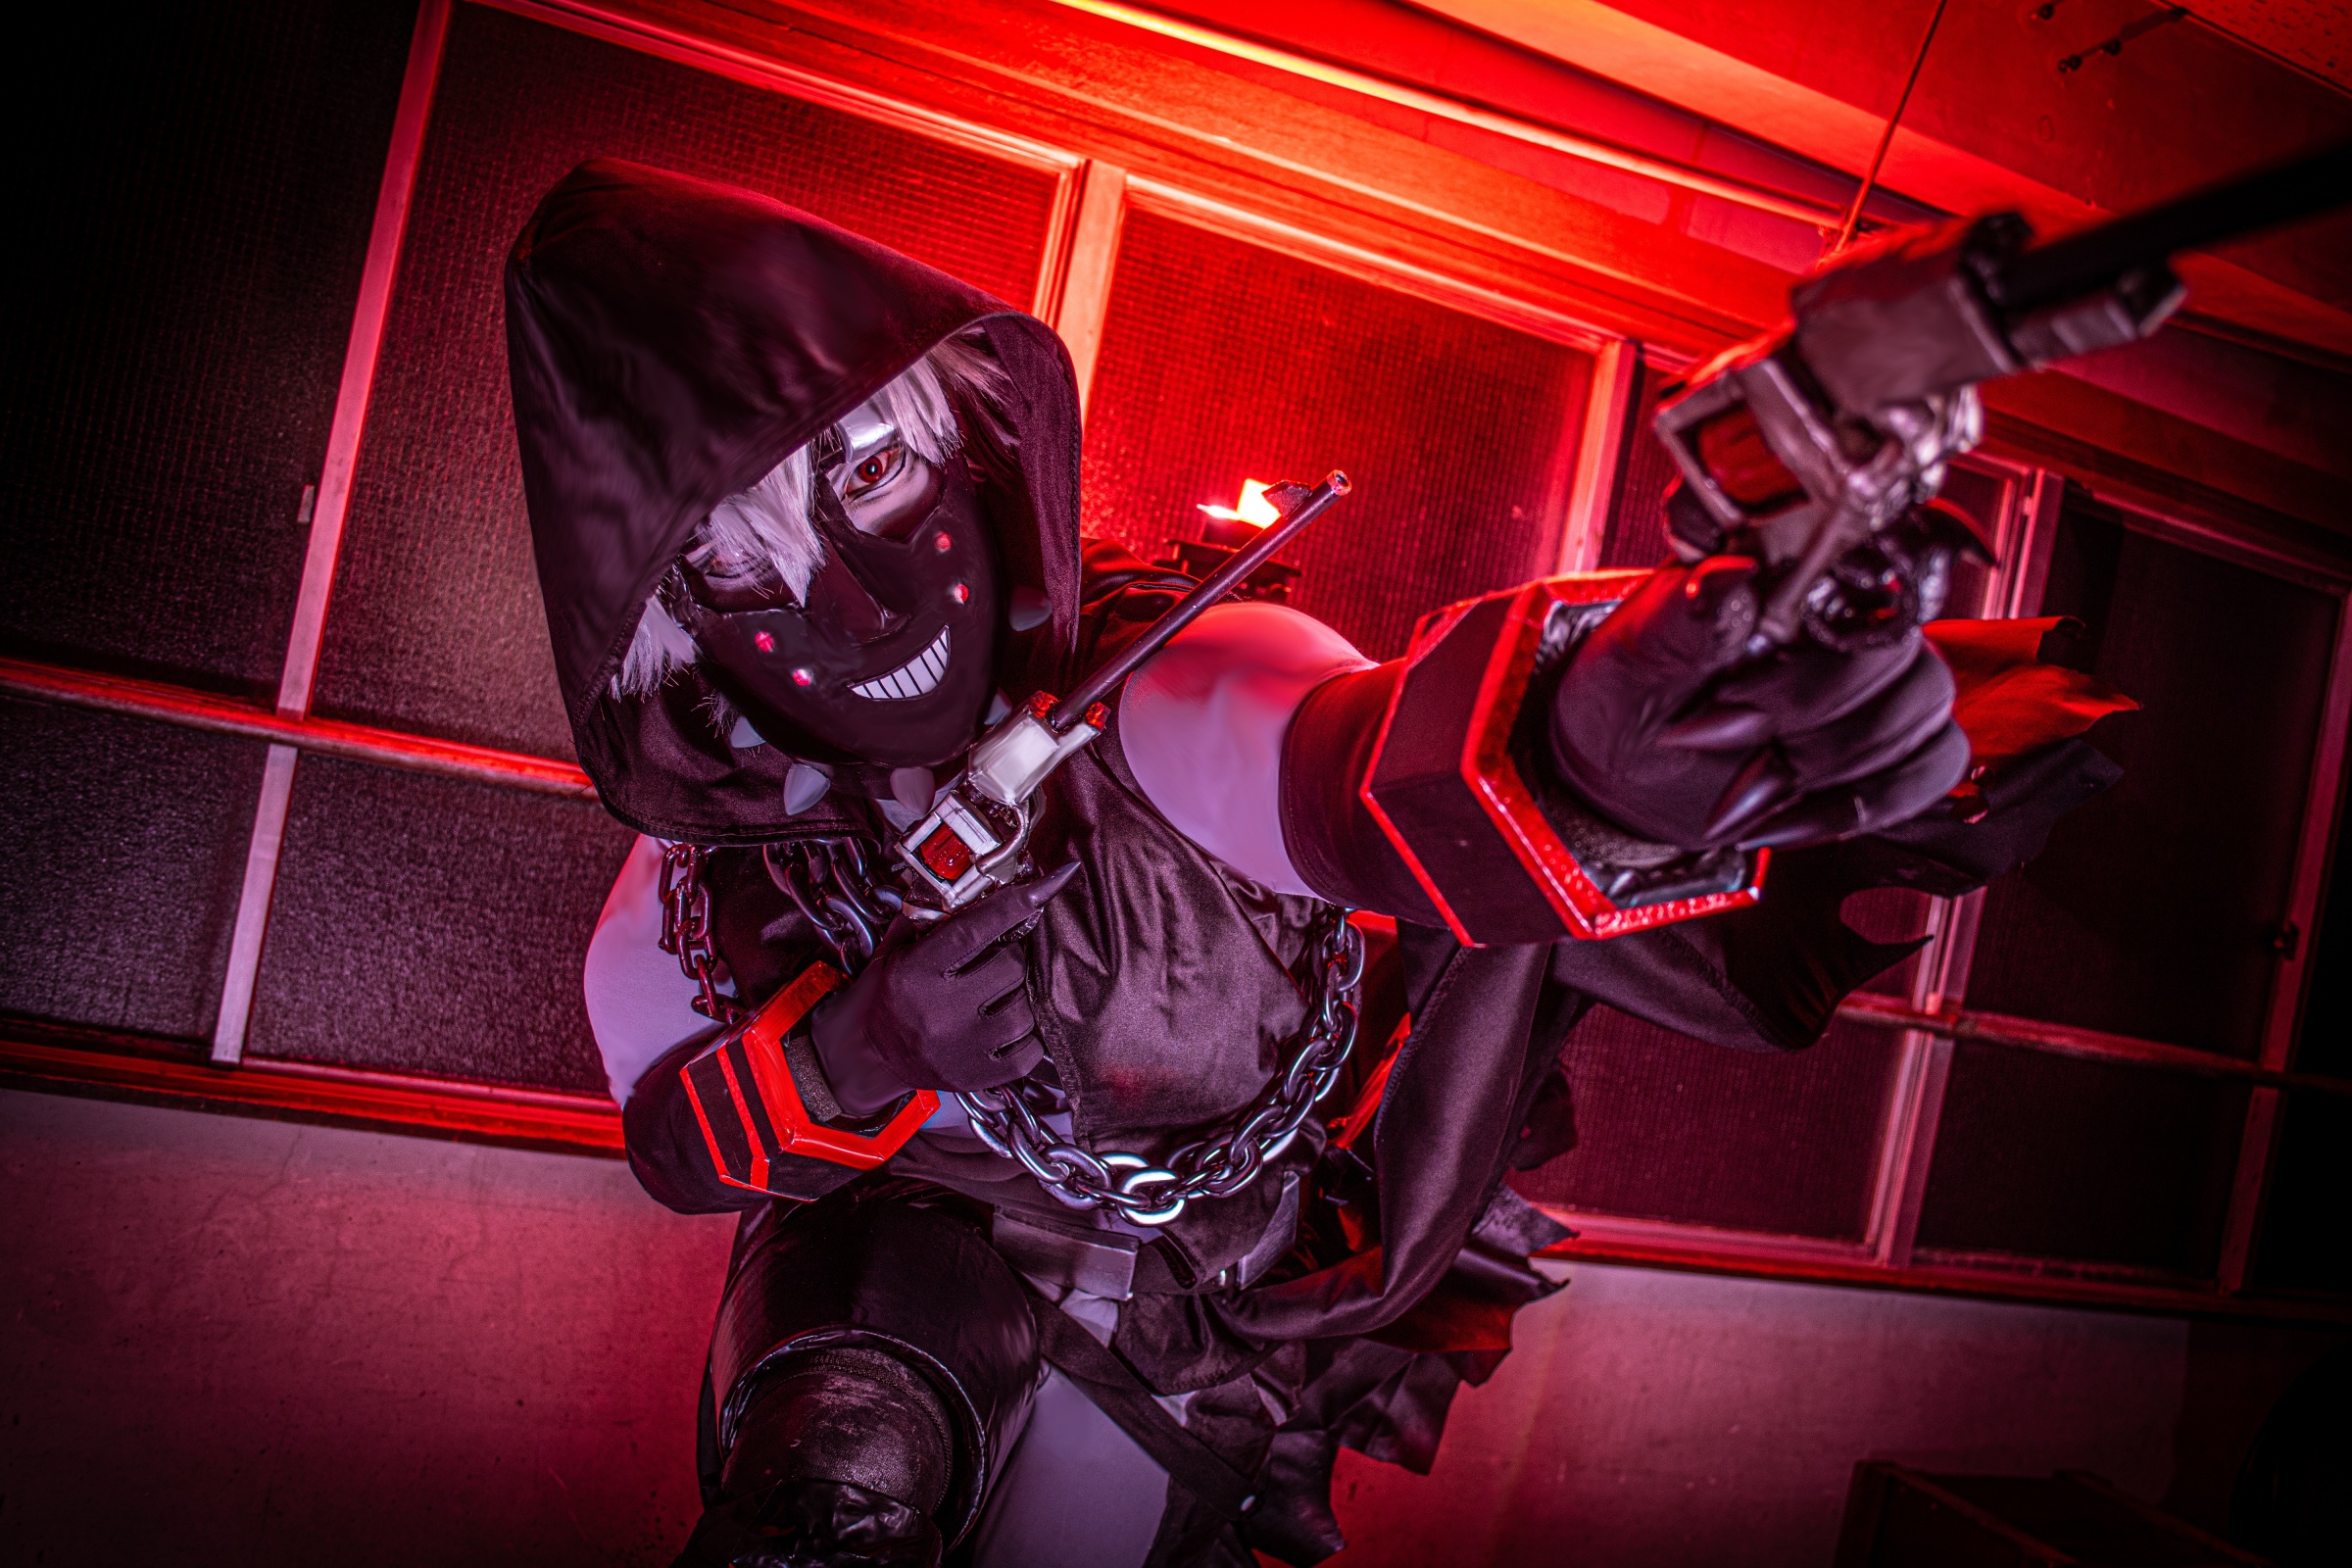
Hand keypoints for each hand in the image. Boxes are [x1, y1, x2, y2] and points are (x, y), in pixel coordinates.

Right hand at [809, 863, 1080, 1111]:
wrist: (867, 1058)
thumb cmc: (884, 1000)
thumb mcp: (893, 953)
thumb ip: (926, 920)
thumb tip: (973, 887)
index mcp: (916, 973)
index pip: (976, 930)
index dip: (1016, 904)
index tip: (1049, 885)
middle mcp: (940, 1011)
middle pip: (1011, 966)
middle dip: (1011, 957)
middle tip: (997, 959)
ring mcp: (961, 1048)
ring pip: (1026, 1009)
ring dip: (1020, 997)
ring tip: (998, 996)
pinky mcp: (978, 1076)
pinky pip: (1030, 1050)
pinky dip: (1027, 1036)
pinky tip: (1006, 1027)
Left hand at [1549, 558, 1968, 852]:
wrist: (1623, 764)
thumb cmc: (1631, 687)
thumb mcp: (1641, 650)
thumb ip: (1690, 617)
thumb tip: (1729, 580)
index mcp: (1795, 559)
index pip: (1885, 528)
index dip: (1900, 550)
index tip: (1839, 603)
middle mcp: (1852, 608)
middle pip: (1898, 641)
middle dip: (1808, 704)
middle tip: (1720, 730)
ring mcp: (1882, 676)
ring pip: (1922, 704)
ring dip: (1829, 761)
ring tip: (1742, 784)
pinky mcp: (1896, 742)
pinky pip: (1932, 766)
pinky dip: (1861, 802)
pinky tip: (1783, 819)